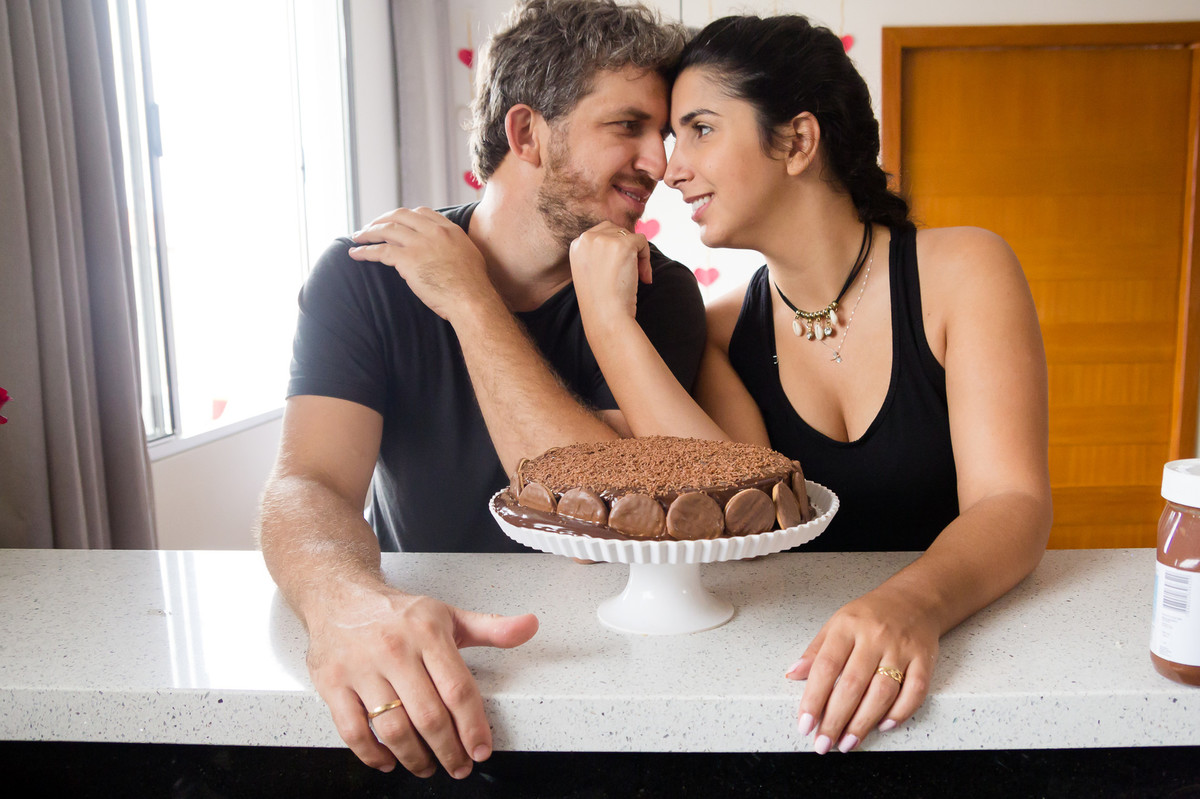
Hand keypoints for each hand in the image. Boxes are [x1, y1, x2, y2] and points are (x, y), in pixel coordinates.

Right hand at [306, 586, 537, 777]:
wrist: (339, 595)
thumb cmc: (397, 613)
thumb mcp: (447, 615)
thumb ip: (491, 628)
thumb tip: (529, 626)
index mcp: (427, 633)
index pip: (458, 689)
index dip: (473, 726)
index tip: (481, 749)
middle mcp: (394, 650)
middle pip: (428, 716)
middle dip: (449, 750)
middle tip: (459, 766)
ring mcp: (360, 668)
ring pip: (392, 728)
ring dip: (415, 758)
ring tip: (428, 766)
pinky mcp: (332, 683)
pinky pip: (353, 731)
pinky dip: (372, 754)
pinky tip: (389, 759)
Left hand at [348, 207, 492, 320]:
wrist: (471, 300)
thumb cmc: (473, 287)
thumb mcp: (468, 256)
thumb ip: (452, 248)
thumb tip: (439, 253)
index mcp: (449, 229)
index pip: (421, 212)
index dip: (404, 216)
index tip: (395, 221)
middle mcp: (434, 231)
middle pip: (400, 215)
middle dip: (382, 219)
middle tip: (371, 226)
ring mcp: (420, 243)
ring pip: (387, 229)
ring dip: (368, 232)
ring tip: (357, 237)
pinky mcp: (408, 259)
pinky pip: (381, 251)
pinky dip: (365, 251)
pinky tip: (356, 254)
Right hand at [568, 221, 651, 323]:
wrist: (605, 317)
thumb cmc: (600, 302)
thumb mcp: (591, 272)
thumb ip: (600, 254)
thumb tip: (625, 241)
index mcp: (576, 245)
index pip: (602, 233)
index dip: (615, 250)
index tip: (618, 272)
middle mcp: (587, 238)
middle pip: (617, 231)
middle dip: (628, 250)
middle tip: (632, 275)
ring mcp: (604, 240)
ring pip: (630, 236)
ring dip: (638, 256)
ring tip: (639, 278)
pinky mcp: (623, 245)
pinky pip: (643, 241)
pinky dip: (647, 259)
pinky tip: (644, 278)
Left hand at [785, 587, 937, 753]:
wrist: (914, 599)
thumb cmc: (870, 615)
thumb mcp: (837, 623)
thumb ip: (816, 651)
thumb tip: (793, 674)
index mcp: (847, 626)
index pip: (826, 666)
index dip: (813, 698)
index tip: (805, 724)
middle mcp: (874, 637)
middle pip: (853, 684)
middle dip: (836, 719)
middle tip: (824, 743)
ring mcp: (901, 648)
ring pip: (882, 692)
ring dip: (864, 722)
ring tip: (848, 742)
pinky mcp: (924, 659)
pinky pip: (915, 691)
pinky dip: (900, 712)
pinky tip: (884, 726)